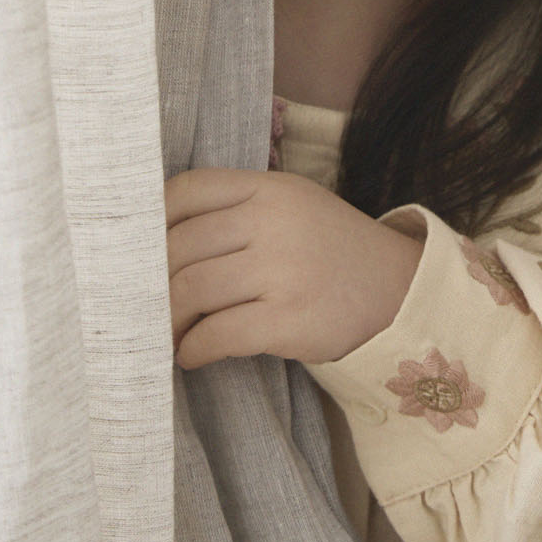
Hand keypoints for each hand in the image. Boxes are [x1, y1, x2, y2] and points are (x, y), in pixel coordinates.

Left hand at [164, 167, 421, 370]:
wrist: (397, 290)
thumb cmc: (329, 250)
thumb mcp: (291, 207)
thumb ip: (236, 211)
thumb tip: (155, 244)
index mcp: (270, 187)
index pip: (187, 191)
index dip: (152, 223)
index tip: (144, 253)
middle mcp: (274, 221)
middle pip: (179, 247)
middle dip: (152, 283)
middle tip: (147, 306)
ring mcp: (283, 270)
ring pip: (189, 291)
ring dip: (167, 320)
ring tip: (170, 332)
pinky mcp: (289, 319)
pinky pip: (216, 335)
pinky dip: (192, 349)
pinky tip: (193, 354)